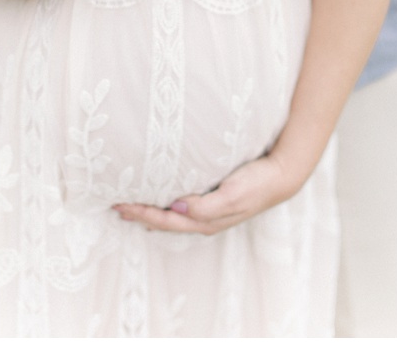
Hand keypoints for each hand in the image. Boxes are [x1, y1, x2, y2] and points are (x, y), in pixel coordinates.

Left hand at [111, 152, 302, 234]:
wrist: (282, 176)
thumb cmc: (257, 183)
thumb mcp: (233, 195)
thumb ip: (205, 206)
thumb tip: (175, 208)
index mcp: (206, 220)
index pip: (164, 220)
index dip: (141, 213)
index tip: (119, 205)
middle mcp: (203, 219)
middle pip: (164, 221)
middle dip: (139, 214)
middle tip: (115, 205)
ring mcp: (208, 211)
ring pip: (171, 216)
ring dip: (149, 211)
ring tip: (129, 205)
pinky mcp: (211, 199)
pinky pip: (180, 206)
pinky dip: (163, 204)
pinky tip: (157, 198)